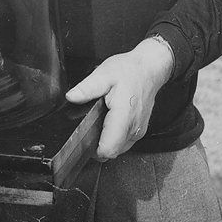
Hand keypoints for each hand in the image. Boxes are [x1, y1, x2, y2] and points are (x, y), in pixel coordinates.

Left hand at [65, 38, 173, 159]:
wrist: (149, 69)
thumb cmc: (130, 70)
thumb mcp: (104, 74)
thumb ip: (87, 88)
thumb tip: (71, 97)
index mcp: (124, 116)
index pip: (108, 149)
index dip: (93, 149)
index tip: (84, 139)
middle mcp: (134, 127)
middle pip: (111, 152)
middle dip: (97, 145)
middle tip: (89, 126)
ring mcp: (138, 131)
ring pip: (118, 149)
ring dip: (106, 141)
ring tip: (100, 122)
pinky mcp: (140, 130)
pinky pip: (124, 142)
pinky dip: (114, 137)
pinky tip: (109, 122)